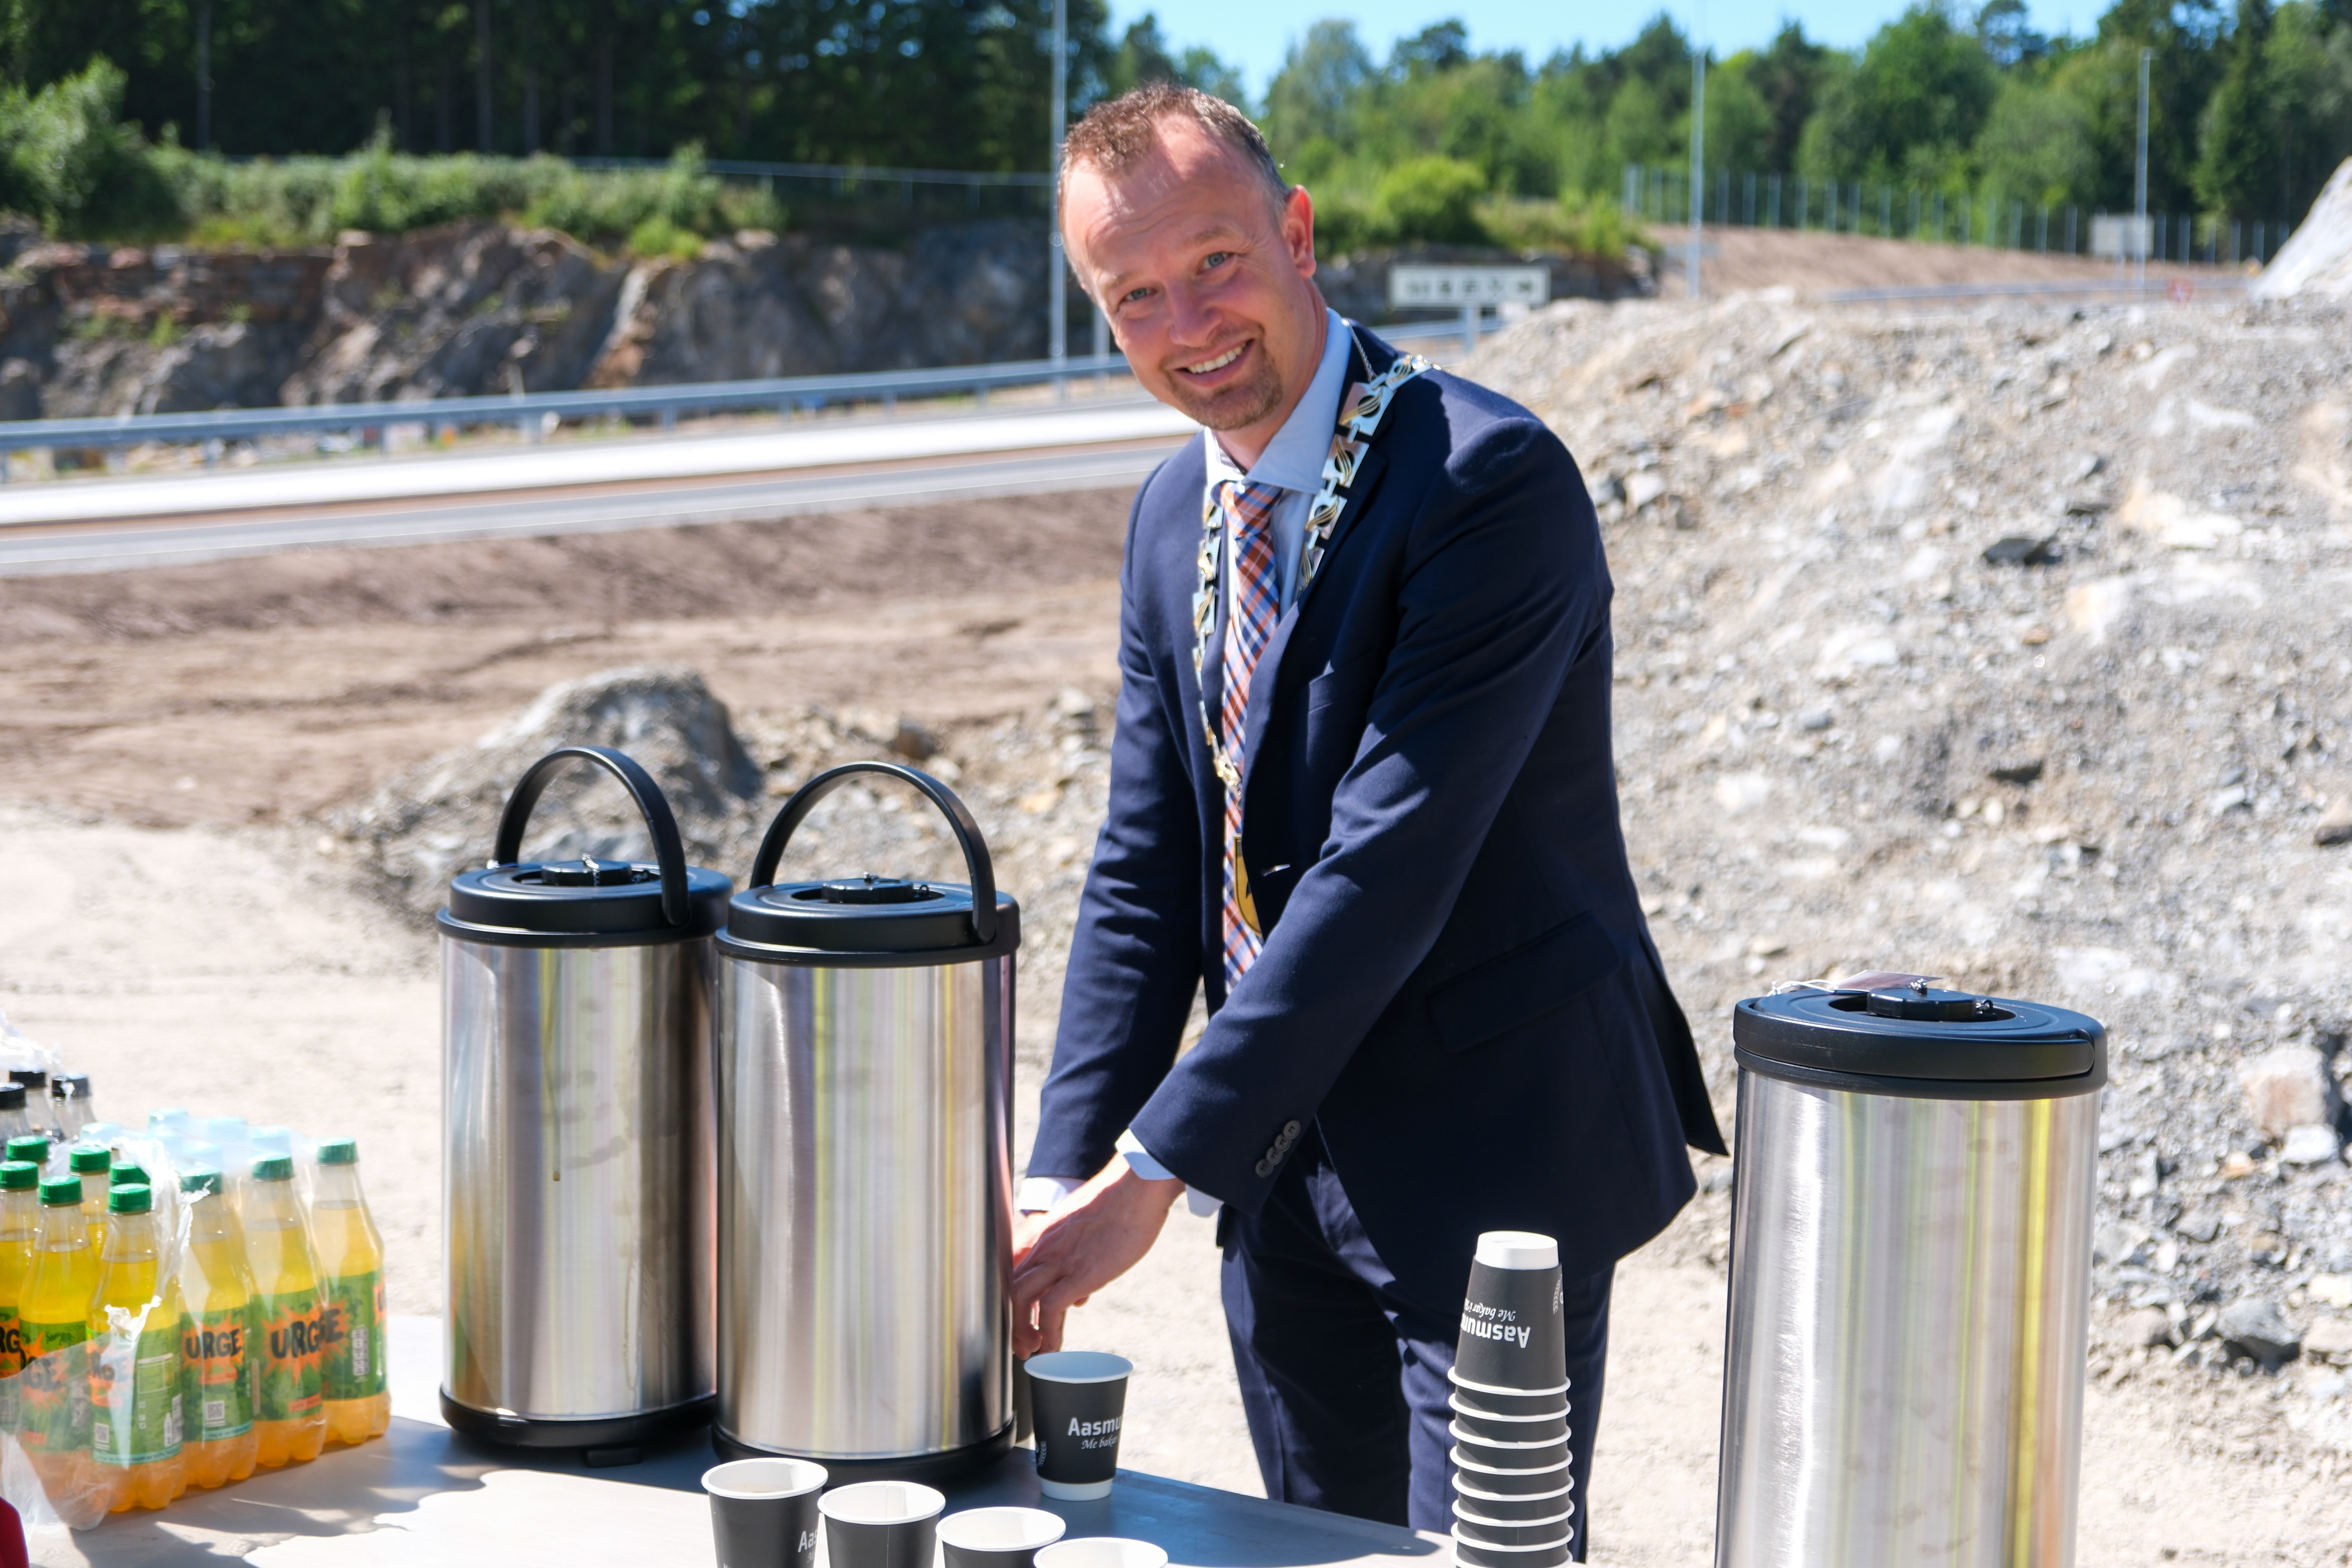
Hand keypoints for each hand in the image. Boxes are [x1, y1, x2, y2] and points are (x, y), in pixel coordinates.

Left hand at [1010, 1161, 1183, 1356]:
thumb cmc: (1121, 1203)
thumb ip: (1076, 1260)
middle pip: (1011, 1286)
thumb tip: (1079, 1296)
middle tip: (1022, 1343)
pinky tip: (1053, 1346)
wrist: (1138, 1186)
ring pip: (1020, 1299)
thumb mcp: (1089, 1231)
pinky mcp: (1078, 1273)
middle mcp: (1044, 1245)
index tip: (1020, 1318)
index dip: (1013, 1297)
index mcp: (1044, 1233)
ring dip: (1022, 1330)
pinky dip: (1047, 1332)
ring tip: (1034, 1350)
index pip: (1014, 1268)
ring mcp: (1059, 1259)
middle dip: (1011, 1320)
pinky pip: (1050, 1309)